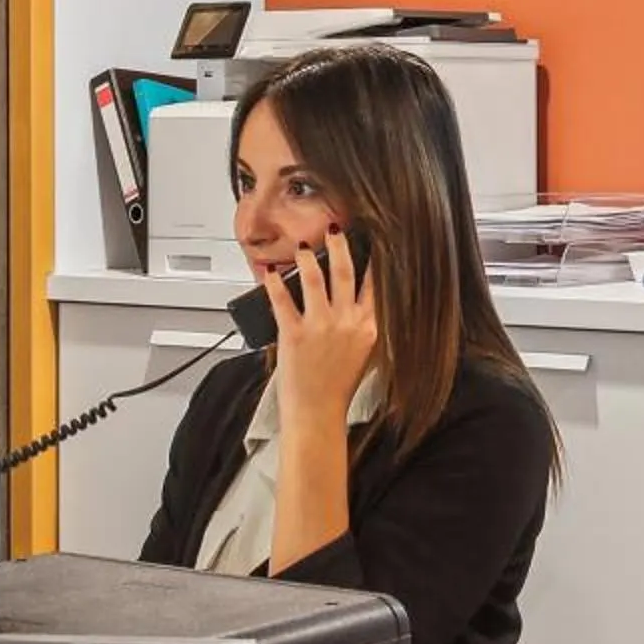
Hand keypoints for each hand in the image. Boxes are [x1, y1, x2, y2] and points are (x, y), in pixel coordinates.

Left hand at [258, 228, 377, 433]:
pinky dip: (275, 283)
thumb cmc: (338, 389)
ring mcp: (320, 327)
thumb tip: (356, 303)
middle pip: (345, 273)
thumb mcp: (364, 355)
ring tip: (302, 246)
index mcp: (367, 328)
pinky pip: (282, 300)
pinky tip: (271, 272)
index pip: (373, 285)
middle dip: (339, 246)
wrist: (318, 414)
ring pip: (314, 279)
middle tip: (333, 229)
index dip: (372, 260)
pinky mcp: (294, 334)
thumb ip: (363, 327)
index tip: (370, 241)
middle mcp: (346, 322)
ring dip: (307, 258)